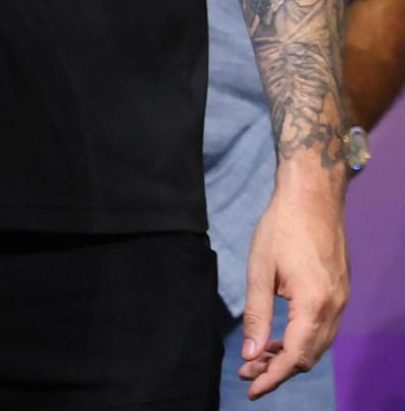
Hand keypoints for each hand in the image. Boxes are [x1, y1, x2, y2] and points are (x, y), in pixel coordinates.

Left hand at [236, 168, 348, 396]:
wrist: (313, 198)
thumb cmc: (281, 228)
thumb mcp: (259, 272)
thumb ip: (257, 316)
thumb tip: (251, 354)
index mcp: (314, 304)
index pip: (295, 356)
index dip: (272, 377)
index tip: (251, 390)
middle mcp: (335, 308)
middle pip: (309, 356)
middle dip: (277, 369)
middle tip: (246, 373)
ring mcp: (341, 301)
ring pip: (317, 345)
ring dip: (289, 356)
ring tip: (257, 359)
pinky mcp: (340, 292)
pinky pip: (323, 329)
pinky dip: (301, 339)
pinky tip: (279, 339)